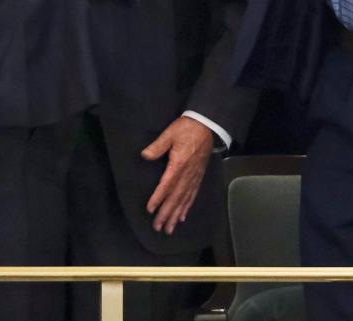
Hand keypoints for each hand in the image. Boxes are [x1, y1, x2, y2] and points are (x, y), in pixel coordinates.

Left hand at [140, 116, 214, 234]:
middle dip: (166, 213)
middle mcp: (187, 174)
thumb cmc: (187, 128)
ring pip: (184, 199)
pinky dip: (187, 207)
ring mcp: (194, 176)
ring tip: (169, 228)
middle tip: (158, 227)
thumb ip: (158, 146)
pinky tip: (182, 217)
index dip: (158, 198)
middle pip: (176, 197)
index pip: (167, 184)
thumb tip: (145, 155)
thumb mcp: (170, 133)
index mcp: (179, 163)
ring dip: (176, 215)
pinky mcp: (198, 176)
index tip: (150, 210)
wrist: (207, 125)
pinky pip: (192, 194)